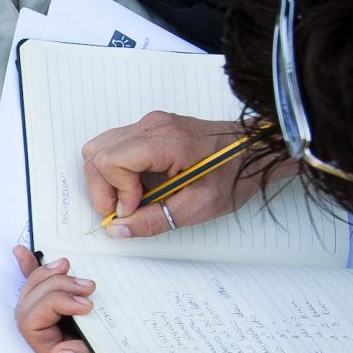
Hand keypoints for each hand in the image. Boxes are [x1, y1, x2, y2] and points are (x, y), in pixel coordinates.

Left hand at [13, 247, 112, 352]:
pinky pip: (39, 287)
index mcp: (50, 351)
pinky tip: (24, 253)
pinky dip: (32, 270)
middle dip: (55, 287)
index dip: (54, 305)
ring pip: (32, 292)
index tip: (86, 304)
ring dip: (46, 274)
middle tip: (88, 286)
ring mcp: (50, 319)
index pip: (32, 324)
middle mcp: (45, 334)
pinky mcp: (60, 307)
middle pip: (30, 303)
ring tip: (68, 265)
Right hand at [80, 112, 276, 239]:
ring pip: (99, 149)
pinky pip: (113, 146)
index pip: (110, 161)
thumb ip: (155, 220)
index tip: (133, 209)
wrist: (255, 150)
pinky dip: (114, 170)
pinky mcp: (149, 128)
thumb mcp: (200, 206)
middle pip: (96, 154)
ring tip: (130, 198)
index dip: (115, 192)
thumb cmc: (235, 173)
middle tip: (126, 211)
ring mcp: (149, 123)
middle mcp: (152, 125)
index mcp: (166, 141)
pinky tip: (136, 186)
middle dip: (102, 189)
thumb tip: (118, 229)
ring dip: (105, 179)